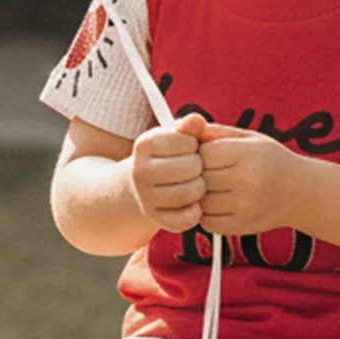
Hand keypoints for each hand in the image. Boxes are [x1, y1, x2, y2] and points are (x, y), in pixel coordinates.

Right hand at [130, 112, 206, 231]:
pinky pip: (187, 218)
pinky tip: (192, 203)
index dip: (195, 146)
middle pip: (192, 168)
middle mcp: (140, 172)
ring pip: (192, 193)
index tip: (188, 150)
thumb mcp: (174, 136)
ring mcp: (145, 197)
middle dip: (200, 167)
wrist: (143, 184)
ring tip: (194, 183)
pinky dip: (195, 212)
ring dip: (200, 188)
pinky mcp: (155, 218)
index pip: (190, 143)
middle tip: (194, 169)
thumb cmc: (166, 155)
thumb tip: (198, 120)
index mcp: (144, 144)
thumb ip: (188, 127)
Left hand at [198, 124, 299, 235]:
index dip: (198, 154)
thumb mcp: (248, 138)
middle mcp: (248, 181)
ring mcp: (245, 206)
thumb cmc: (269, 160)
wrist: (301, 192)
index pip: (203, 154)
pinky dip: (206, 214)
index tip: (205, 155)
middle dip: (197, 175)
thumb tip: (180, 126)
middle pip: (200, 179)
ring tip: (213, 188)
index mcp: (248, 154)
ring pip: (201, 202)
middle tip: (207, 173)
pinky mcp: (241, 226)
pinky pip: (207, 222)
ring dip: (200, 196)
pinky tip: (218, 204)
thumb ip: (215, 132)